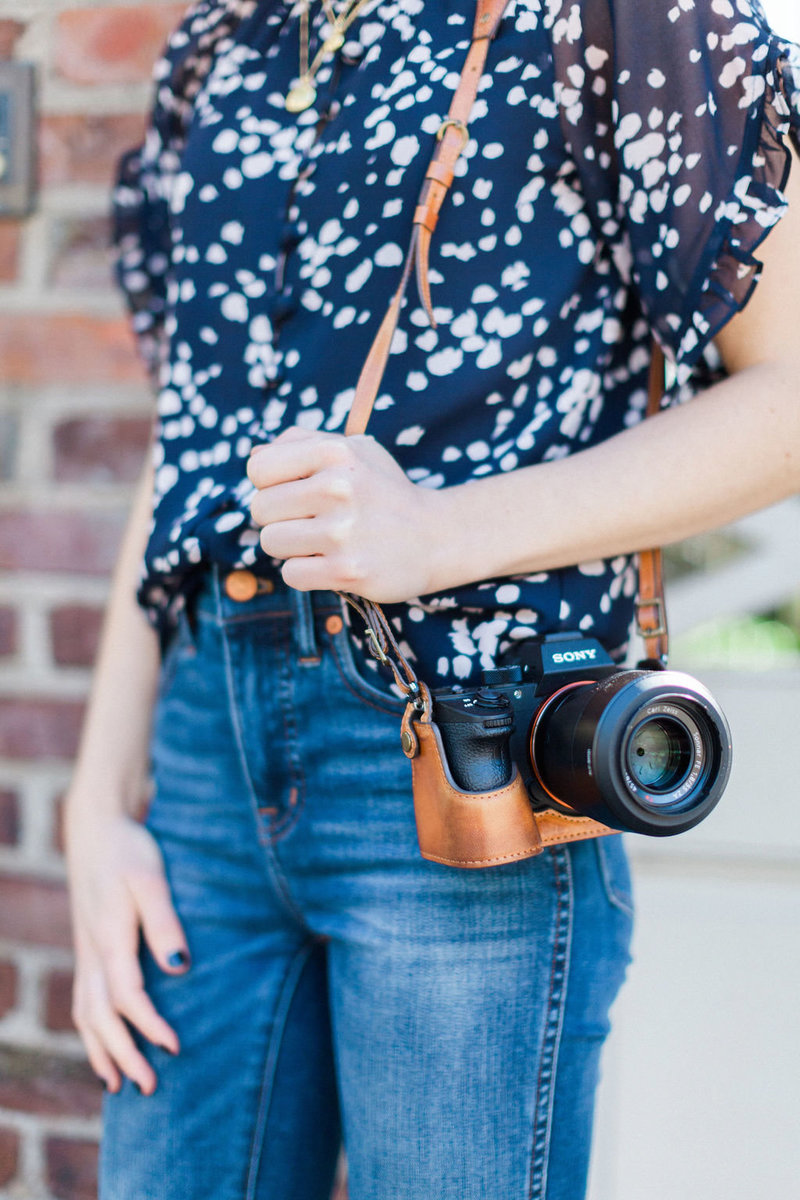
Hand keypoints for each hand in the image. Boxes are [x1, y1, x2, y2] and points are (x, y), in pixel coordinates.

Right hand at [66, 806, 189, 1094]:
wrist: (96, 830)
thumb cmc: (129, 850)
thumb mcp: (151, 878)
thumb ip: (165, 922)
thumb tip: (179, 967)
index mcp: (109, 937)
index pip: (127, 996)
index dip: (149, 1026)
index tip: (174, 1047)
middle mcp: (92, 952)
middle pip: (100, 1017)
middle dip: (123, 1054)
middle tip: (149, 1088)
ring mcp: (85, 953)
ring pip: (85, 1014)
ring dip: (101, 1050)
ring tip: (120, 1084)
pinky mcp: (87, 950)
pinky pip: (83, 1001)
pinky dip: (90, 1031)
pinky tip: (103, 1046)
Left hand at [247, 426, 441, 600]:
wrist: (435, 537)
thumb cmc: (384, 492)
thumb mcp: (353, 451)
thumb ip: (302, 442)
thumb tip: (253, 458)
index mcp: (335, 452)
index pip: (258, 469)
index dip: (269, 484)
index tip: (294, 492)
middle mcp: (337, 488)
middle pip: (260, 508)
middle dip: (278, 518)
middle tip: (310, 521)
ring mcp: (342, 531)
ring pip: (271, 542)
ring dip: (290, 547)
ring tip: (321, 541)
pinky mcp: (346, 570)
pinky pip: (291, 573)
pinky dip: (305, 572)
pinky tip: (329, 563)